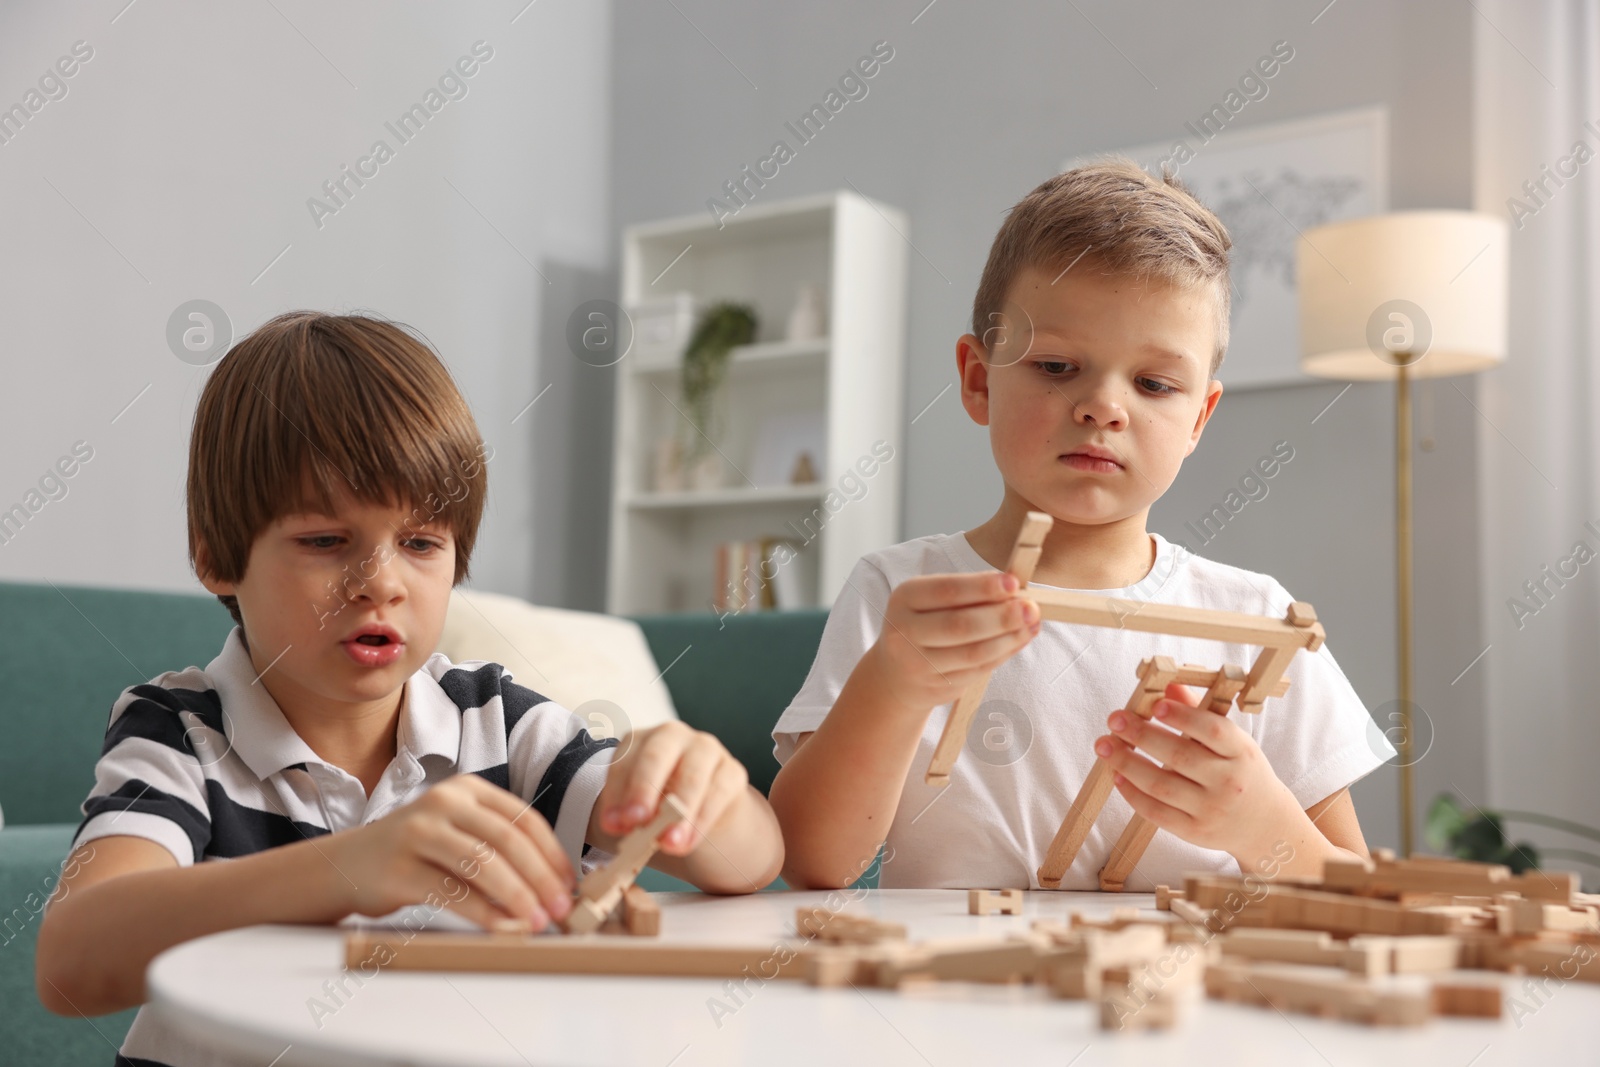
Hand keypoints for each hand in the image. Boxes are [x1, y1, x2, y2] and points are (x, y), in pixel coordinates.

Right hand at [328, 774, 575, 931]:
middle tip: (561, 908)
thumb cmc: (416, 851)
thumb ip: (498, 845)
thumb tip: (552, 883)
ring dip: (518, 897)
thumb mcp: (458, 831)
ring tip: (537, 922)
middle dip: (541, 878)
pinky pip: (453, 893)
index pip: (523, 819)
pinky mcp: (400, 868)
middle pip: (508, 840)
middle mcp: (443, 802)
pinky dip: (484, 913)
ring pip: (483, 864)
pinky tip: (504, 928)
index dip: (552, 854)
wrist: (347, 864)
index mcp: (467, 789)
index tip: (570, 884)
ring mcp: (418, 832)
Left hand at [595, 721, 749, 855]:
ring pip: (692, 775)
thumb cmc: (660, 803)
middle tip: (636, 821)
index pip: (623, 762)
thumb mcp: (637, 808)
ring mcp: (705, 749)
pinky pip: (717, 792)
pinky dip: (701, 819)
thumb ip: (625, 815)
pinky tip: (689, 841)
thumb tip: (617, 825)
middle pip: (656, 757)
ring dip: (678, 811)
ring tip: (668, 842)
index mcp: (640, 741)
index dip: (615, 793)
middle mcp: (672, 736)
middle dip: (643, 790)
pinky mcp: (731, 770)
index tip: (612, 824)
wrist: (701, 809)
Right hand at [869, 571, 1040, 715]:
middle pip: (960, 625)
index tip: (1013, 583)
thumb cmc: (925, 624)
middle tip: (1031, 608)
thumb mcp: (932, 599)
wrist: (896, 672)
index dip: (983, 587)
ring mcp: (918, 664)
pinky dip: (1004, 654)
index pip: (947, 591)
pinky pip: (978, 670)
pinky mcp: (935, 687)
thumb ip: (968, 593)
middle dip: (1001, 616)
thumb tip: (1014, 590)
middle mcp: (904, 632)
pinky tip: (1019, 640)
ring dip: (1009, 638)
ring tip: (1031, 624)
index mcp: (905, 598)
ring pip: (973, 653)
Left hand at [1094, 682, 1303, 861]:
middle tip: (1115, 719)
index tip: (1154, 704)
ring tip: (1104, 745)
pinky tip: (1116, 774)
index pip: (1214, 731)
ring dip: (1127, 763)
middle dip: (1142, 735)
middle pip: (1180, 757)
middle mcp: (1229, 782)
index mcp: (1242, 753)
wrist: (1265, 825)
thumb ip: (1199, 713)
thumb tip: (1167, 686)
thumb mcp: (1233, 742)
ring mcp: (1212, 810)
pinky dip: (1132, 793)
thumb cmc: (1241, 772)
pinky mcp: (1195, 833)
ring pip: (1162, 785)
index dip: (1183, 716)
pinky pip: (1156, 813)